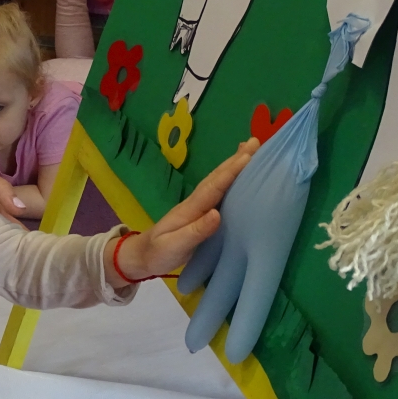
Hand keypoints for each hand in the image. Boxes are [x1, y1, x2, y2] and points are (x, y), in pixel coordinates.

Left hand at [106, 138, 258, 285]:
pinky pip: (218, 192)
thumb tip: (217, 214)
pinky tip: (237, 176)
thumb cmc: (158, 253)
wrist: (142, 256)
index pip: (213, 187)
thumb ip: (195, 231)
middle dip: (235, 160)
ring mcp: (197, 207)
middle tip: (254, 142)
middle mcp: (195, 203)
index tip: (248, 157)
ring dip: (233, 165)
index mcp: (190, 209)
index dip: (230, 172)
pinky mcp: (200, 214)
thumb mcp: (175, 246)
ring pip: (217, 181)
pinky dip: (229, 179)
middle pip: (217, 177)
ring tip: (249, 150)